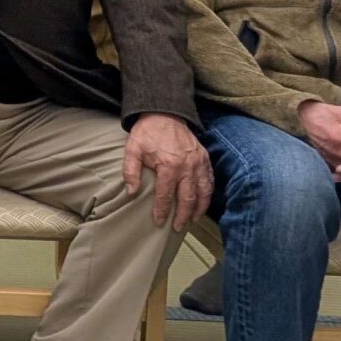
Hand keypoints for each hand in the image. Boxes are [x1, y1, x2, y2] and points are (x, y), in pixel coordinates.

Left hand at [124, 113, 213, 227]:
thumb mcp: (132, 149)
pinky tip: (203, 203)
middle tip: (177, 227)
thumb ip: (131, 171)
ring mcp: (199, 163)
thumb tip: (131, 192)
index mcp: (169, 165)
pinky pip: (210, 181)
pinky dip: (208, 195)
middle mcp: (188, 167)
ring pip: (203, 192)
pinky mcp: (205, 158)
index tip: (159, 222)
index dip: (162, 211)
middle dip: (182, 216)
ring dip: (199, 209)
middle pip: (188, 198)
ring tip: (193, 220)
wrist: (165, 113)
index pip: (166, 195)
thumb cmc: (147, 132)